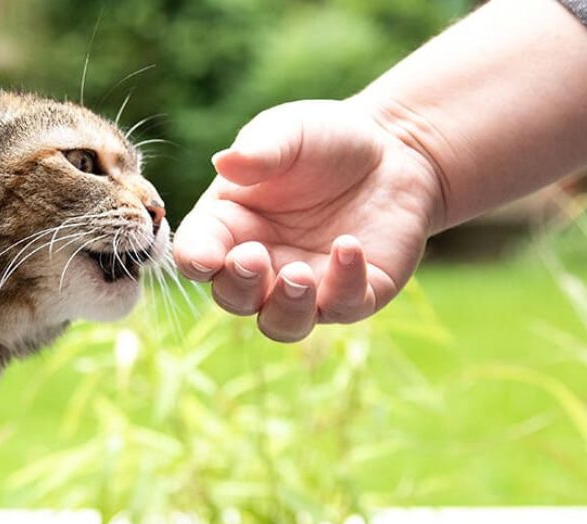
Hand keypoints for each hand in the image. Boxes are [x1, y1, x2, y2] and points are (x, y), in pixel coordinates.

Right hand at [174, 99, 444, 341]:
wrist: (396, 151)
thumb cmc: (326, 140)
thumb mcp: (289, 131)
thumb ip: (259, 149)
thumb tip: (224, 162)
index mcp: (227, 227)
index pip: (196, 255)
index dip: (195, 261)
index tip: (206, 257)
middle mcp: (260, 265)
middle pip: (233, 298)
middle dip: (239, 286)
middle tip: (254, 257)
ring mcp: (306, 286)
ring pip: (281, 324)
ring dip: (286, 308)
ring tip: (300, 276)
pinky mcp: (354, 294)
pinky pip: (344, 307)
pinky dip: (345, 285)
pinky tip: (350, 246)